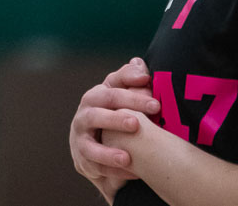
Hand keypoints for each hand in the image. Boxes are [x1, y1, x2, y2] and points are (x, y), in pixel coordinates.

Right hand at [69, 58, 159, 200]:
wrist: (94, 140)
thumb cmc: (114, 111)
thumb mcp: (121, 92)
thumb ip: (130, 78)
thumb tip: (139, 64)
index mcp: (96, 96)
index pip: (112, 91)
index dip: (133, 96)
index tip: (156, 103)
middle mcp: (84, 116)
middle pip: (96, 115)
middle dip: (116, 119)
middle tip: (137, 124)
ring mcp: (80, 139)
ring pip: (89, 146)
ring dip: (107, 152)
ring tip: (127, 158)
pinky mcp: (82, 160)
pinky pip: (94, 168)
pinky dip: (112, 172)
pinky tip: (131, 174)